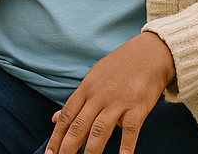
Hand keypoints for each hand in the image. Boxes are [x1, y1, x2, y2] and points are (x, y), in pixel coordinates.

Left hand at [45, 32, 175, 153]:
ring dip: (91, 152)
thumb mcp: (93, 78)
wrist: (148, 53)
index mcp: (87, 88)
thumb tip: (53, 118)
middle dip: (68, 147)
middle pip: (79, 125)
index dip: (57, 135)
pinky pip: (130, 130)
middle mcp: (99, 95)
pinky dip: (126, 147)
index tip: (49, 153)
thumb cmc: (119, 68)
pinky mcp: (137, 107)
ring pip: (100, 130)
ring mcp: (118, 101)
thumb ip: (76, 101)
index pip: (67, 115)